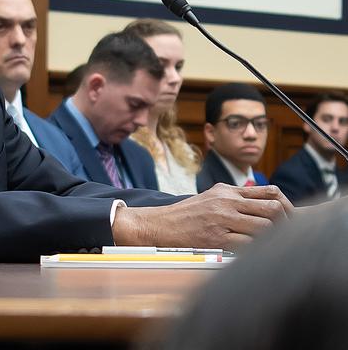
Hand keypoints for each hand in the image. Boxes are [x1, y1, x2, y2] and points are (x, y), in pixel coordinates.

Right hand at [112, 183, 292, 249]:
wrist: (157, 225)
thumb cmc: (184, 215)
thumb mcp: (210, 197)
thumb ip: (234, 198)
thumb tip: (261, 205)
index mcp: (227, 190)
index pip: (270, 192)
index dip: (286, 207)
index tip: (288, 220)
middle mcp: (226, 201)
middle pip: (272, 209)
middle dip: (283, 224)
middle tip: (284, 237)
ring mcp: (222, 219)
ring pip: (264, 227)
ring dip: (270, 239)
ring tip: (268, 246)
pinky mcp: (216, 238)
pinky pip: (248, 245)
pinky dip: (255, 251)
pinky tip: (252, 255)